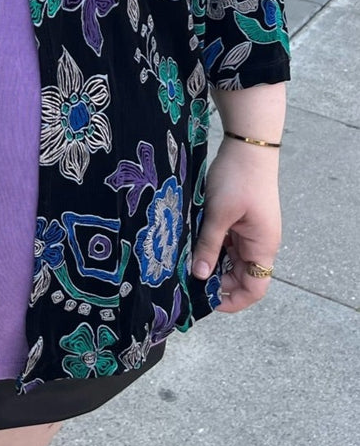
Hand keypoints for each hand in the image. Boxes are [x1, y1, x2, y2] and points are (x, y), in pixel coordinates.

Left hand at [191, 139, 280, 312]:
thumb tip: (199, 276)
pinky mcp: (238, 218)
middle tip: (185, 282)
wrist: (248, 145)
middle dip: (216, 281)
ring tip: (184, 264)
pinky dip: (210, 245)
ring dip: (210, 262)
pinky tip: (190, 244)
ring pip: (229, 258)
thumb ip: (209, 246)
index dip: (233, 300)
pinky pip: (225, 241)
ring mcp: (248, 231)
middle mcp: (258, 243)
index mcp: (263, 246)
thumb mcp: (219, 214)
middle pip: (240, 276)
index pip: (255, 289)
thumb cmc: (239, 179)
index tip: (206, 301)